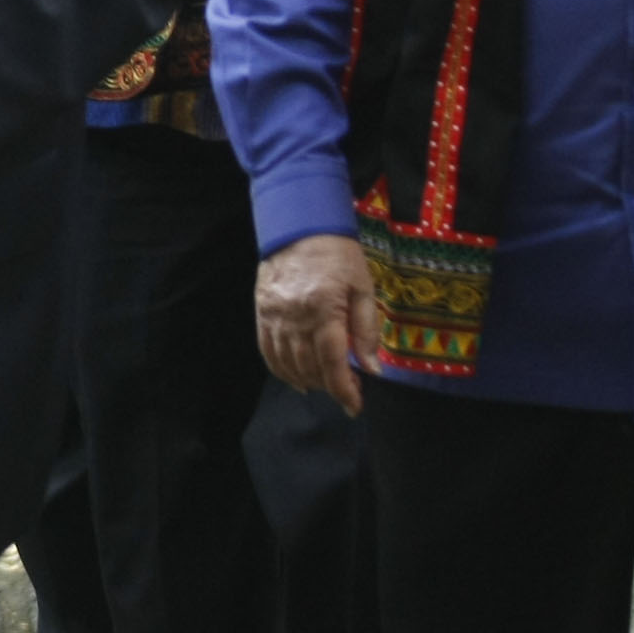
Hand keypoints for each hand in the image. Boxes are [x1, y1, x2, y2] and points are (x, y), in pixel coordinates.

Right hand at [258, 230, 381, 414]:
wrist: (299, 226)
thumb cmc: (338, 255)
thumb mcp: (363, 288)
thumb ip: (366, 331)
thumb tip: (372, 369)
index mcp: (323, 309)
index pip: (332, 362)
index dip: (344, 389)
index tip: (355, 406)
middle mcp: (295, 317)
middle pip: (310, 367)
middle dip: (331, 386)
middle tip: (349, 391)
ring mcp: (274, 316)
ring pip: (289, 364)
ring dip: (309, 381)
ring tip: (327, 385)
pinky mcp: (262, 314)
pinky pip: (268, 352)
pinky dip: (282, 371)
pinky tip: (298, 380)